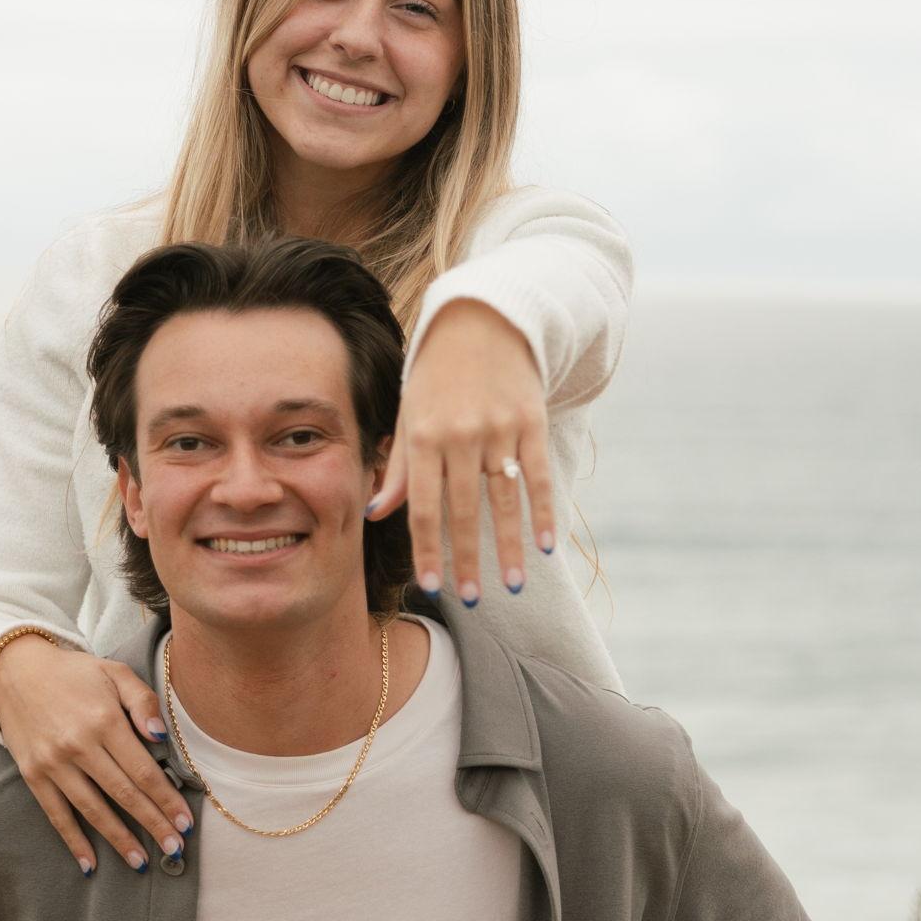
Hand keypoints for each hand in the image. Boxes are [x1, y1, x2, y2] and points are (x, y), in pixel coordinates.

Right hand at [0, 637, 192, 874]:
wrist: (15, 671)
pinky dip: (74, 841)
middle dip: (152, 824)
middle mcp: (79, 745)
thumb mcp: (114, 672)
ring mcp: (54, 764)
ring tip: (141, 862)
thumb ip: (142, 701)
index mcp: (104, 720)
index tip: (185, 822)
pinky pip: (57, 815)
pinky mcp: (33, 775)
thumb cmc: (74, 673)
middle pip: (123, 794)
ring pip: (93, 810)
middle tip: (175, 848)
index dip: (166, 799)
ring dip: (119, 839)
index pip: (143, 770)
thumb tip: (161, 737)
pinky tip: (90, 863)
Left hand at [366, 299, 555, 604]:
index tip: (432, 585)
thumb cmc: (435, 374)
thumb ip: (396, 467)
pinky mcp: (532, 422)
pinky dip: (544, 511)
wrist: (483, 320)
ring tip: (512, 586)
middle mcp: (461, 435)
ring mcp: (499, 429)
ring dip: (508, 546)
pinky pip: (539, 476)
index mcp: (423, 436)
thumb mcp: (408, 413)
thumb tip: (375, 514)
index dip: (427, 549)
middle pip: (463, 510)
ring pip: (504, 500)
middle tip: (470, 599)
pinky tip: (546, 545)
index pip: (423, 506)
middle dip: (467, 559)